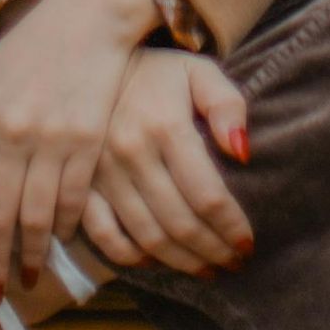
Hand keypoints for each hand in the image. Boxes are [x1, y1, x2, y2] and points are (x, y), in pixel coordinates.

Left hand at [0, 0, 156, 303]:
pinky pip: (72, 201)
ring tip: (25, 277)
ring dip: (29, 256)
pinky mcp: (88, 143)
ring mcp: (52, 140)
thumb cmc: (28, 47)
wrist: (89, 17)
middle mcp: (11, 134)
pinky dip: (64, 227)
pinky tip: (58, 239)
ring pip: (36, 219)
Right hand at [81, 46, 252, 276]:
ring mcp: (102, 173)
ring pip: (148, 237)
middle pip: (180, 223)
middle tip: (233, 262)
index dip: (231, 227)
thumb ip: (227, 106)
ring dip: (181, 262)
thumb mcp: (199, 72)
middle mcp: (132, 152)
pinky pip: (104, 235)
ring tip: (206, 268)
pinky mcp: (81, 184)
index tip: (248, 244)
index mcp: (165, 125)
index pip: (207, 194)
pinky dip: (131, 257)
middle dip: (213, 250)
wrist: (94, 61)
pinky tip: (156, 261)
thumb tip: (243, 152)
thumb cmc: (159, 73)